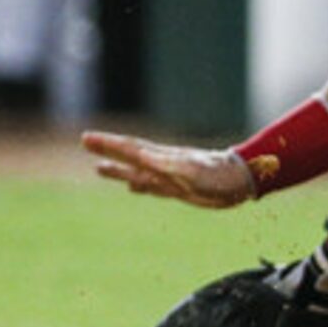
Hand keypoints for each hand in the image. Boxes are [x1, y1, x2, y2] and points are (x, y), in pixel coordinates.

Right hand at [84, 131, 256, 208]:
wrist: (241, 181)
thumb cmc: (218, 175)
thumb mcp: (189, 170)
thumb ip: (165, 164)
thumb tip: (140, 156)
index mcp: (162, 158)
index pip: (129, 148)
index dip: (108, 144)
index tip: (87, 137)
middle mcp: (163, 165)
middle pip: (129, 156)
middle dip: (108, 150)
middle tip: (86, 141)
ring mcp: (170, 177)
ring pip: (137, 172)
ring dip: (118, 170)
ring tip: (98, 167)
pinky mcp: (179, 189)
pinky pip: (152, 187)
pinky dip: (139, 185)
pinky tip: (132, 186)